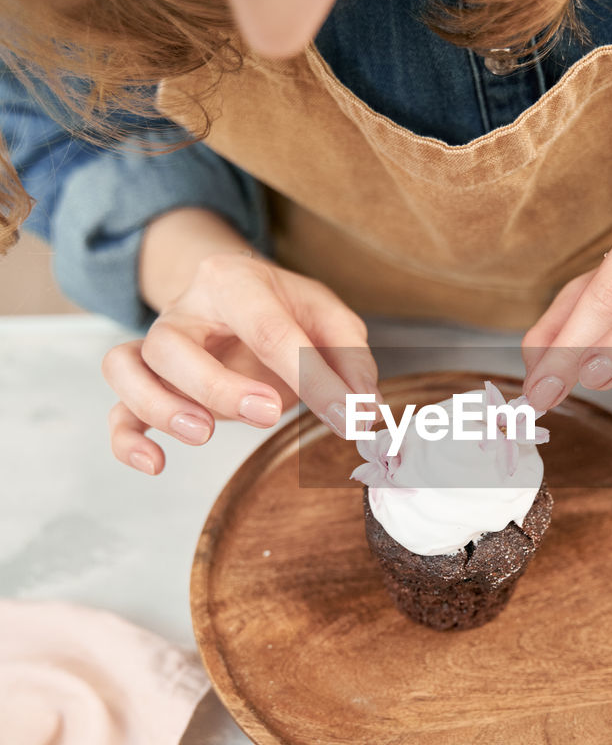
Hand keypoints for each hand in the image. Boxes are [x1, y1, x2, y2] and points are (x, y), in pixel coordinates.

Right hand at [102, 252, 379, 473]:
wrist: (236, 297)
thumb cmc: (283, 310)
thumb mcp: (328, 319)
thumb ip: (350, 359)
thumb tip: (362, 410)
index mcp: (233, 282)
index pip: (266, 327)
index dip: (310, 376)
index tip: (347, 416)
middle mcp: (183, 311)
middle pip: (172, 344)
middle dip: (218, 386)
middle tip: (270, 412)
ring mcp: (157, 348)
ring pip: (127, 369)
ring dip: (161, 407)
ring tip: (205, 433)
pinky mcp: (148, 386)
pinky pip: (116, 411)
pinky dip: (127, 441)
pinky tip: (156, 463)